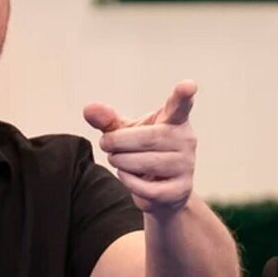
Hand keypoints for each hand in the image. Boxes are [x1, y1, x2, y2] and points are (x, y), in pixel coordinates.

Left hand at [85, 81, 198, 215]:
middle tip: (106, 144)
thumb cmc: (143, 153)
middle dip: (118, 142)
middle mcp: (185, 140)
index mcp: (174, 120)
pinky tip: (128, 176)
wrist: (161, 191)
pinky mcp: (180, 189)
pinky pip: (147, 188)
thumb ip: (108, 121)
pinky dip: (129, 182)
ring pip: (146, 163)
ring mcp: (186, 165)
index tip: (188, 85)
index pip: (180, 105)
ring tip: (117, 160)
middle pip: (147, 138)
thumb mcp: (125, 133)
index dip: (184, 95)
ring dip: (121, 162)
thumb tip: (89, 108)